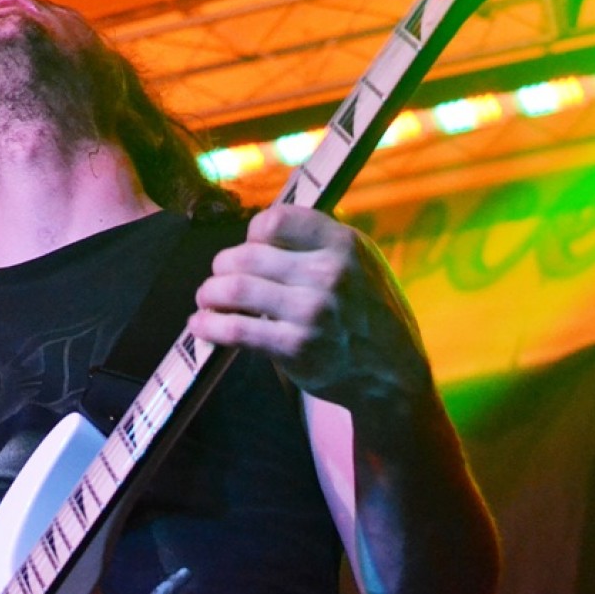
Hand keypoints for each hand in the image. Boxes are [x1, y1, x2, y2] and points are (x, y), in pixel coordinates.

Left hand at [188, 206, 431, 407]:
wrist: (393, 373)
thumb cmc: (369, 312)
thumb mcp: (361, 263)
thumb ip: (319, 243)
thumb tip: (258, 232)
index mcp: (343, 244)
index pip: (275, 220)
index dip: (252, 234)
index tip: (249, 248)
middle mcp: (328, 273)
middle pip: (246, 255)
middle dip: (222, 267)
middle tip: (218, 278)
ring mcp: (312, 311)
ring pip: (234, 289)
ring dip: (209, 292)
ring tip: (206, 299)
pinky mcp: (295, 347)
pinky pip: (235, 328)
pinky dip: (208, 324)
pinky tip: (201, 324)